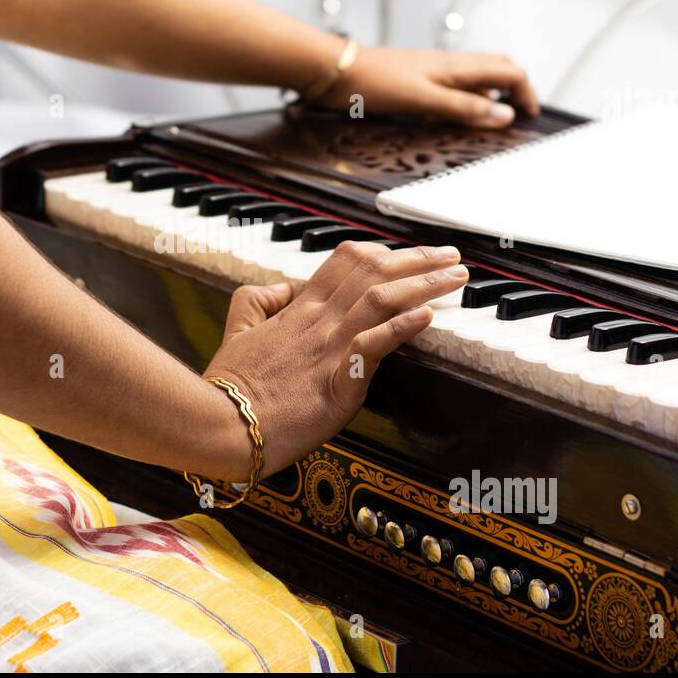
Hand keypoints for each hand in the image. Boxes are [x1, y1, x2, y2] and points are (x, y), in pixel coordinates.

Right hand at [202, 242, 469, 477]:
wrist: (221, 425)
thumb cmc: (228, 388)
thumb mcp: (236, 331)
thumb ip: (256, 301)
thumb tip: (280, 287)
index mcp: (296, 310)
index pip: (345, 261)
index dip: (382, 251)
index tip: (407, 255)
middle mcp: (317, 322)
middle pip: (373, 271)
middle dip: (418, 259)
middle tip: (451, 256)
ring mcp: (328, 349)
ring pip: (382, 299)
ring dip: (425, 284)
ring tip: (456, 279)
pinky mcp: (337, 381)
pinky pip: (374, 344)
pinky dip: (403, 327)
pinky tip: (429, 316)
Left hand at [319, 46, 538, 127]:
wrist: (337, 71)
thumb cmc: (375, 82)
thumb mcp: (425, 100)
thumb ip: (464, 107)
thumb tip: (505, 115)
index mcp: (457, 66)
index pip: (508, 71)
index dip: (525, 92)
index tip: (529, 117)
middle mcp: (449, 64)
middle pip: (497, 68)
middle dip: (514, 88)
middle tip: (519, 115)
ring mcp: (434, 69)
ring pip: (476, 75)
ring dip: (492, 92)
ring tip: (494, 116)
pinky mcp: (418, 78)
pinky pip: (455, 83)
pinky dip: (468, 95)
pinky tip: (457, 112)